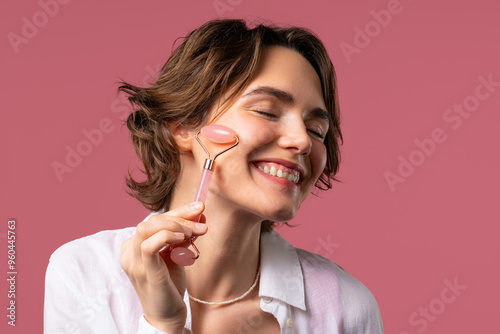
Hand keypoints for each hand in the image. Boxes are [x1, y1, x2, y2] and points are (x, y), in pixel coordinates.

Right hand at [120, 201, 207, 331]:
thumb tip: (199, 212)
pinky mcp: (143, 272)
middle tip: (200, 224)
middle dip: (179, 217)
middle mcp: (129, 252)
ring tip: (191, 234)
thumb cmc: (170, 284)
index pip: (154, 219)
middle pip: (151, 221)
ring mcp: (133, 262)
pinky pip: (148, 245)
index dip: (178, 211)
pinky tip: (181, 240)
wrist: (167, 315)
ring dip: (174, 226)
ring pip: (147, 228)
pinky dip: (166, 236)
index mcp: (134, 245)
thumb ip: (182, 234)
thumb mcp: (176, 253)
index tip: (198, 208)